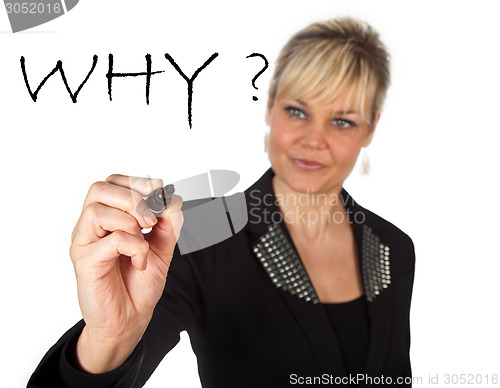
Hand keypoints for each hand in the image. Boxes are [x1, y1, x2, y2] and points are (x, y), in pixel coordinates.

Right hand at [69, 174, 182, 372]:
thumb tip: (171, 197)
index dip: (136, 181)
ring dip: (131, 220)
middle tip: (152, 220)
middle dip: (133, 198)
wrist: (131, 319)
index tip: (159, 190)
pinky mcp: (85, 263)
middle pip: (99, 190)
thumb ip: (169, 221)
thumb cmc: (140, 282)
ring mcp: (84, 244)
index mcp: (107, 218)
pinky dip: (134, 246)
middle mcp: (90, 227)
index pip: (111, 183)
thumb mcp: (163, 246)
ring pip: (98, 210)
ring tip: (145, 239)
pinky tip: (140, 262)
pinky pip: (110, 240)